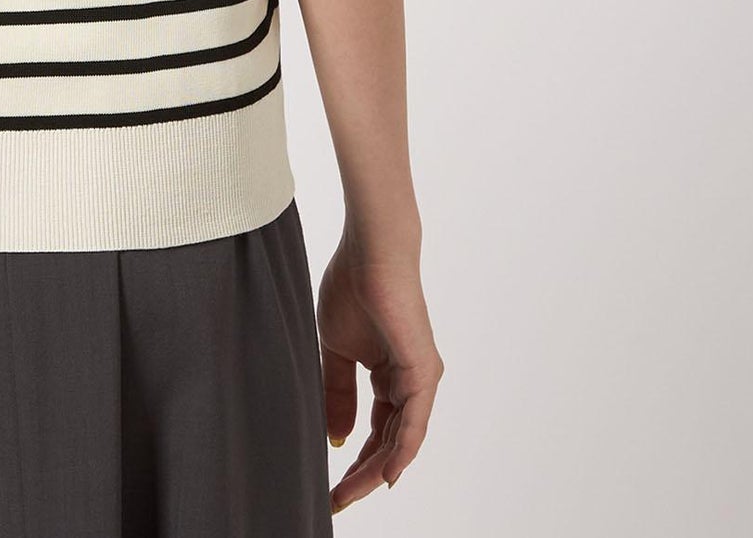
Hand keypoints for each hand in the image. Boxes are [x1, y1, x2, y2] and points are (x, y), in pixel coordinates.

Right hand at [317, 238, 442, 512]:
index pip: (374, 430)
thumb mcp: (335, 349)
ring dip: (375, 470)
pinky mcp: (421, 371)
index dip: (354, 459)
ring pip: (401, 440)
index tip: (330, 483)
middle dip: (362, 474)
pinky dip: (401, 451)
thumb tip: (338, 438)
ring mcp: (419, 378)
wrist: (368, 252)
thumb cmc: (352, 287)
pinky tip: (385, 475)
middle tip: (337, 499)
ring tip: (349, 493)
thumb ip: (337, 392)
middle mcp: (410, 382)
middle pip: (388, 442)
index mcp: (390, 375)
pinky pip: (413, 422)